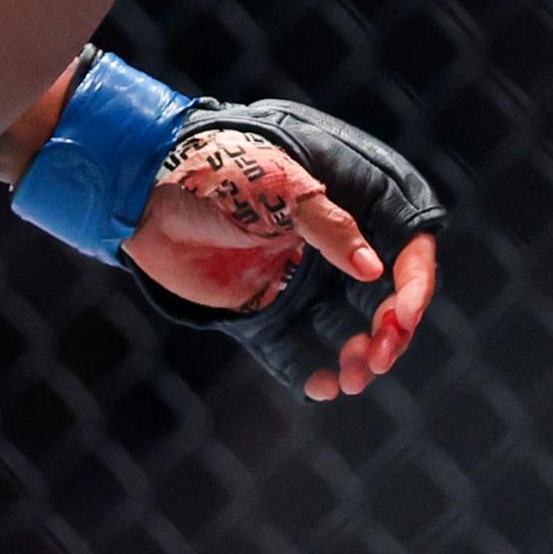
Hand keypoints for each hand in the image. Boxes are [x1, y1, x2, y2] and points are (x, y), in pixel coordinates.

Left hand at [125, 127, 442, 400]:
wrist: (139, 192)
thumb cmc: (214, 168)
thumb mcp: (278, 186)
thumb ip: (330, 225)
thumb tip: (377, 272)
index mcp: (346, 198)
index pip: (403, 241)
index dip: (414, 279)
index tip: (404, 315)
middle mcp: (330, 242)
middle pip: (383, 295)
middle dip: (390, 330)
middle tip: (379, 358)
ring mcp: (298, 277)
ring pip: (346, 327)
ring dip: (358, 355)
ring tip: (351, 377)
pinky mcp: (264, 309)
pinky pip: (297, 348)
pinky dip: (311, 370)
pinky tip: (320, 385)